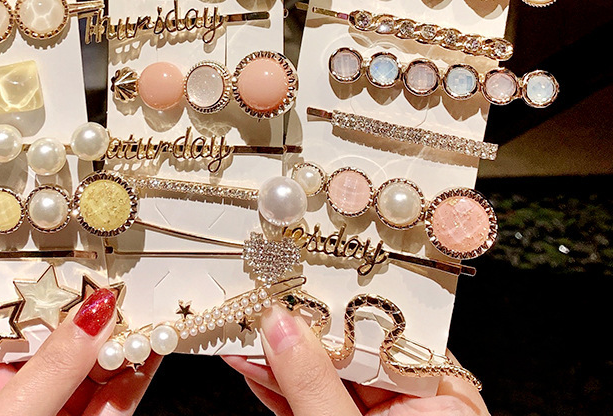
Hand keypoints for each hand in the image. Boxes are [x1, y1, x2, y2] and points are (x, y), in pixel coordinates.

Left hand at [0, 289, 160, 415]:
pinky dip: (131, 379)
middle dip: (97, 314)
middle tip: (132, 285)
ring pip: (89, 370)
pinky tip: (148, 353)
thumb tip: (94, 314)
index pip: (15, 313)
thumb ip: (52, 369)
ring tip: (150, 313)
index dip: (56, 286)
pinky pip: (107, 402)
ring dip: (122, 342)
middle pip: (60, 338)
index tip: (91, 264)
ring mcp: (44, 413)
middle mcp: (6, 390)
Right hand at [223, 304, 489, 415]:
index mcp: (444, 402)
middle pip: (350, 351)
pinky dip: (278, 388)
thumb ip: (312, 384)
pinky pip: (309, 404)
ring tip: (242, 328)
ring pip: (323, 377)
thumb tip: (279, 324)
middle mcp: (416, 407)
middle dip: (298, 330)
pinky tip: (249, 365)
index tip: (295, 284)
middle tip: (259, 301)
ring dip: (278, 357)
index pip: (386, 333)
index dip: (337, 306)